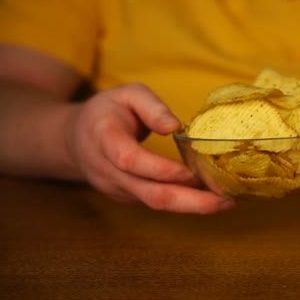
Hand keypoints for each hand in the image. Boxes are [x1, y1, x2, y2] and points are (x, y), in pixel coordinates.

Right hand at [65, 83, 233, 212]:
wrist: (74, 141)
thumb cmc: (105, 113)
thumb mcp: (126, 94)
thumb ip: (151, 105)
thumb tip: (175, 126)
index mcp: (105, 140)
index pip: (131, 161)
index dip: (162, 170)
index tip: (194, 172)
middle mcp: (110, 172)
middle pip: (151, 196)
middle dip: (191, 202)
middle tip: (225, 201)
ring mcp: (118, 190)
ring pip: (156, 204)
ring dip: (193, 205)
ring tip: (225, 200)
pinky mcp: (129, 198)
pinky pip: (157, 203)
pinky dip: (184, 202)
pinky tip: (208, 197)